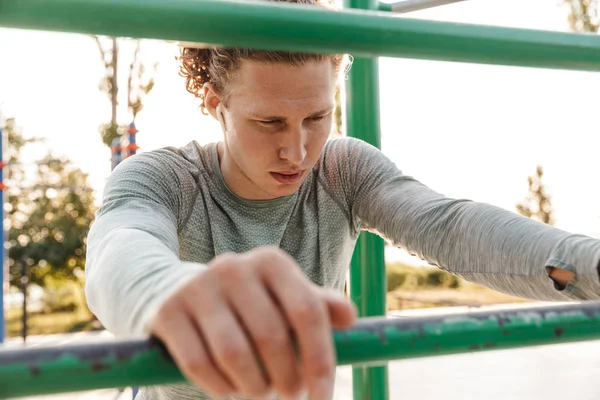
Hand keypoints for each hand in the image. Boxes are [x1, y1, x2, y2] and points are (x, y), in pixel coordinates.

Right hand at [149, 246, 356, 398]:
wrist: (181, 291)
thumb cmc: (248, 303)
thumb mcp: (283, 298)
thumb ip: (317, 306)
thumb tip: (350, 318)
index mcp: (272, 262)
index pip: (307, 311)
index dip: (319, 358)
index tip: (323, 396)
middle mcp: (234, 267)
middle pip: (271, 336)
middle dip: (286, 379)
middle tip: (289, 396)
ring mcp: (198, 287)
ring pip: (234, 353)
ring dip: (254, 387)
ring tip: (261, 394)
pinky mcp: (169, 311)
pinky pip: (199, 364)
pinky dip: (220, 388)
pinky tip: (230, 391)